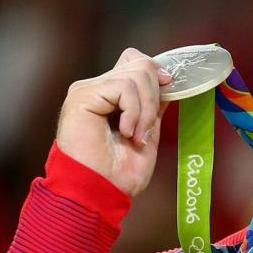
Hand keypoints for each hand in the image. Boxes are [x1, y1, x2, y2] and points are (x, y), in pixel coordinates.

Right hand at [56, 48, 172, 196]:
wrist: (99, 192)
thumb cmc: (119, 173)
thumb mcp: (147, 133)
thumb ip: (153, 107)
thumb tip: (167, 81)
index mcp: (111, 97)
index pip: (135, 61)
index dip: (156, 71)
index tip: (170, 89)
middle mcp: (97, 88)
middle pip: (140, 65)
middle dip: (155, 97)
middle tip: (146, 131)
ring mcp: (88, 90)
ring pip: (136, 74)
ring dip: (145, 110)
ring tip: (136, 137)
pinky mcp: (82, 95)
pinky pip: (123, 87)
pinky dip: (134, 112)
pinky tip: (126, 133)